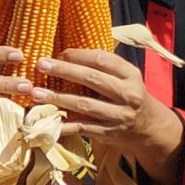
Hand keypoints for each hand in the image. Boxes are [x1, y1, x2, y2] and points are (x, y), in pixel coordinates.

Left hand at [31, 49, 183, 184]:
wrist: (148, 126)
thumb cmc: (128, 93)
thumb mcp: (125, 76)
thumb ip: (103, 65)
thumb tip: (66, 54)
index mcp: (130, 75)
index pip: (102, 60)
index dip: (78, 55)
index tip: (59, 52)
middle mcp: (127, 94)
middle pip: (92, 79)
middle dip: (64, 71)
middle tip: (41, 65)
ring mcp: (118, 115)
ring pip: (84, 105)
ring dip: (58, 98)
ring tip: (36, 93)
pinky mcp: (108, 132)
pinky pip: (82, 127)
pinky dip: (64, 124)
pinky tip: (46, 119)